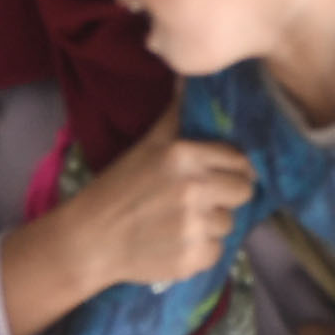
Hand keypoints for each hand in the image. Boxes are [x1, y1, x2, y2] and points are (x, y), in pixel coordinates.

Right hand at [27, 101, 254, 295]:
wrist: (91, 238)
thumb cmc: (120, 186)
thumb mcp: (149, 144)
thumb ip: (177, 114)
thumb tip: (188, 76)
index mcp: (185, 155)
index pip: (240, 160)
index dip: (231, 168)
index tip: (217, 175)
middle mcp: (194, 188)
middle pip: (243, 192)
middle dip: (226, 196)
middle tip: (200, 199)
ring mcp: (194, 226)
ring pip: (229, 223)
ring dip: (211, 225)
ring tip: (182, 222)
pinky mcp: (192, 259)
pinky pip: (217, 252)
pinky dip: (201, 251)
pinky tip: (177, 243)